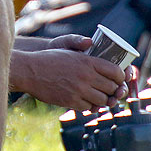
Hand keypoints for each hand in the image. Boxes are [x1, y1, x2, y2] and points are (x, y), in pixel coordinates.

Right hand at [11, 35, 128, 109]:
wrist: (30, 71)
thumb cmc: (48, 59)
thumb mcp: (68, 49)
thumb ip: (83, 49)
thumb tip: (91, 42)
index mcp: (88, 61)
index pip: (115, 71)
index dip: (121, 77)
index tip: (119, 79)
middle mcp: (86, 76)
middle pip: (112, 87)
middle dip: (114, 90)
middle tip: (112, 91)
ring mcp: (79, 90)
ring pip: (102, 100)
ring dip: (103, 100)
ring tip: (100, 98)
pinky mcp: (70, 101)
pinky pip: (88, 107)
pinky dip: (90, 106)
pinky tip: (87, 102)